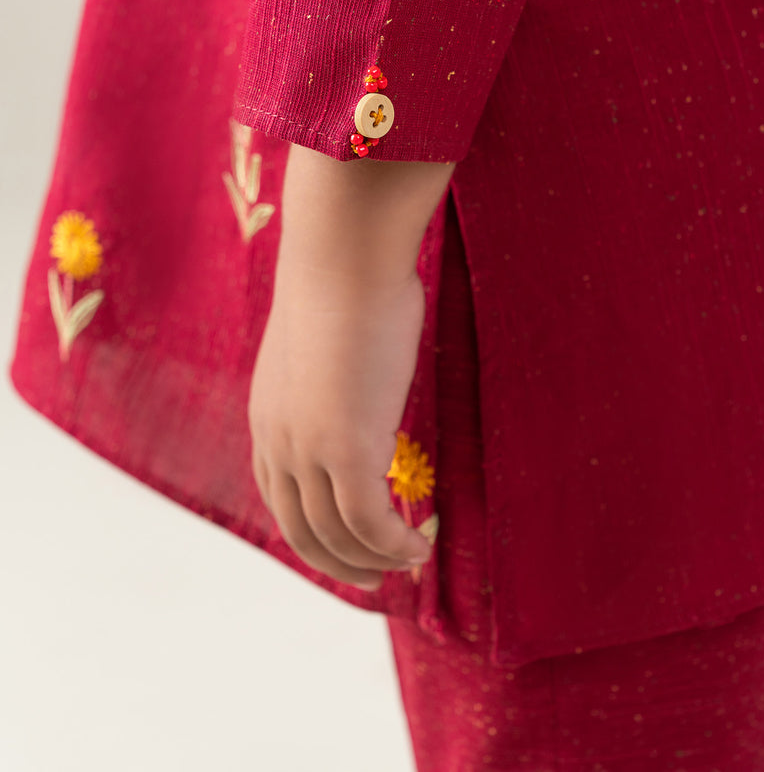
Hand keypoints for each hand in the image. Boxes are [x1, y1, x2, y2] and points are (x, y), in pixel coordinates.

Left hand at [247, 263, 432, 590]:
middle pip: (301, 530)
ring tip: (410, 563)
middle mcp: (279, 441)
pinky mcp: (347, 449)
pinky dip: (396, 545)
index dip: (312, 529)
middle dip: (338, 563)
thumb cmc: (349, 280)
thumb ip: (338, 367)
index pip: (281, 496)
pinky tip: (421, 546)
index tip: (346, 543)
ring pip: (338, 535)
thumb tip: (365, 359)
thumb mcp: (331, 337)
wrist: (344, 256)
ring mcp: (309, 449)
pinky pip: (372, 523)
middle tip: (374, 577)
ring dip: (374, 560)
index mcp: (270, 415)